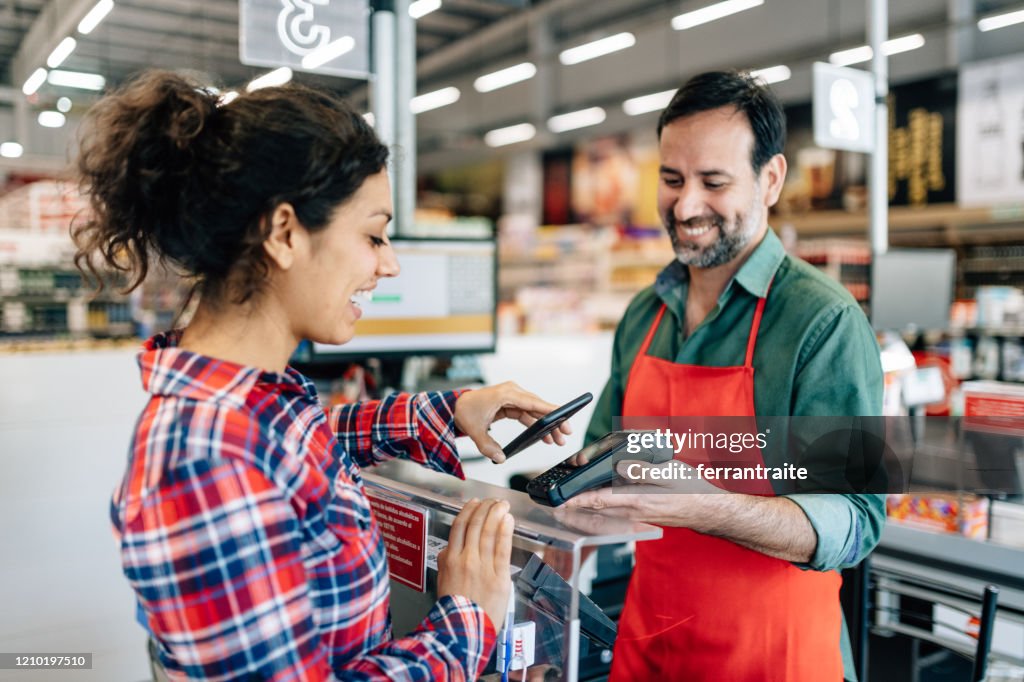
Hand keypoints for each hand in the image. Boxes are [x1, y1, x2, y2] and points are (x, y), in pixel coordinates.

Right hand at [436, 499, 514, 631]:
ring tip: (502, 504)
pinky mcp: (498, 577)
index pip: (459, 526)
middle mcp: (465, 559)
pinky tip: (508, 520)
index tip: (475, 502)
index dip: (468, 510)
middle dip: (486, 508)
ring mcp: (482, 567)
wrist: (461, 630)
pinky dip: (505, 532)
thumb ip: (447, 562)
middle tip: (493, 500)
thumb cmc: (453, 610)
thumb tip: (450, 549)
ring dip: (497, 514)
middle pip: (475, 525)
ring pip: (489, 533)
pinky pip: (502, 549)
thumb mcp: (442, 580)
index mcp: (450, 559)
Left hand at [454, 382, 570, 462]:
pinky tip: (544, 436)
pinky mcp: (512, 403)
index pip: (531, 402)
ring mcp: (513, 397)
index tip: (563, 415)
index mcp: (504, 393)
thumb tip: (500, 457)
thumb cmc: (465, 411)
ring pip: (535, 411)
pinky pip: (528, 414)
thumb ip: (487, 446)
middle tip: (566, 433)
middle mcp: (512, 392)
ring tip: (557, 439)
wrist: (456, 406)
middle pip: (537, 406)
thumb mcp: (474, 430)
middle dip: (553, 420)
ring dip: (546, 425)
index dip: (548, 410)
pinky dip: (536, 424)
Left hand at [560, 460, 720, 525]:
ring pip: (603, 509)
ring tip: (569, 493)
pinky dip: (601, 503)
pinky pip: (613, 510)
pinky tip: (597, 494)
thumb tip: (620, 467)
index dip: (575, 500)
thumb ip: (643, 471)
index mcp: (635, 499)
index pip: (597, 500)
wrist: (706, 510)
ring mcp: (635, 515)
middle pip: (595, 507)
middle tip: (556, 494)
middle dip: (575, 500)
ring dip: (586, 502)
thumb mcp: (668, 473)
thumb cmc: (690, 490)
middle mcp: (631, 511)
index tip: (557, 500)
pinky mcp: (639, 514)